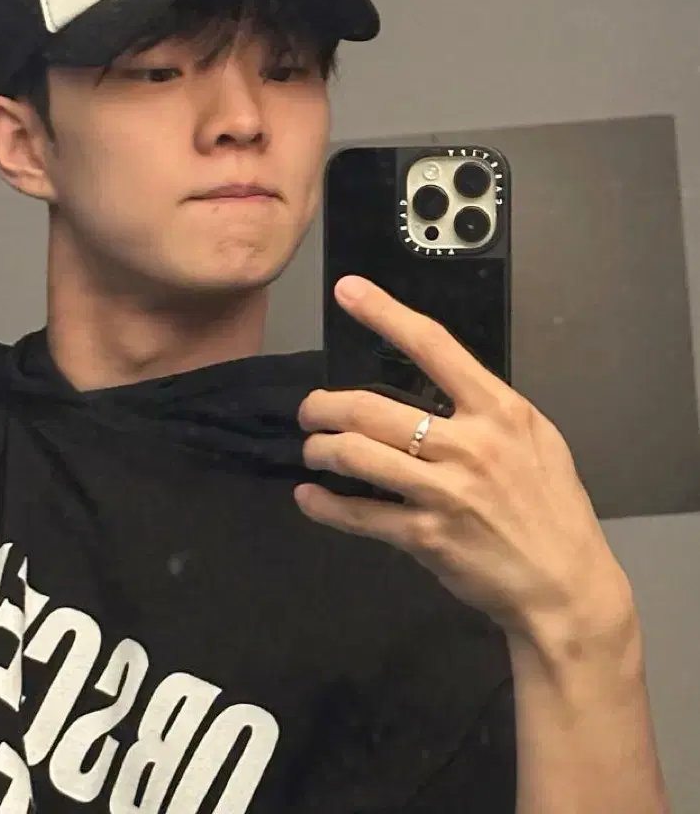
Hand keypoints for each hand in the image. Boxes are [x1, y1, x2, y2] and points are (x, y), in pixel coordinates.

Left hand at [297, 276, 632, 645]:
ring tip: (313, 449)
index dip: (384, 313)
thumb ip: (486, 408)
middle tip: (310, 410)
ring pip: (355, 456)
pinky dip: (325, 506)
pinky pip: (359, 514)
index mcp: (498, 410)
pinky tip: (310, 498)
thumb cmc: (552, 507)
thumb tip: (436, 383)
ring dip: (320, 449)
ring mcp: (444, 492)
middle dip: (323, 406)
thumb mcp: (536, 438)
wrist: (567, 587)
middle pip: (369, 408)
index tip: (346, 291)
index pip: (432, 346)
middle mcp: (468, 444)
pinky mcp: (426, 537)